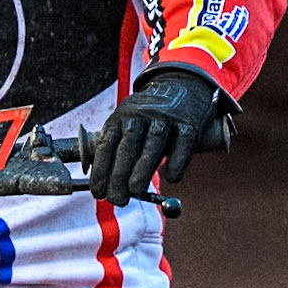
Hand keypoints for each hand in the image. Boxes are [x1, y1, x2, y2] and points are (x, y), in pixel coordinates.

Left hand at [89, 69, 227, 205]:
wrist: (181, 87)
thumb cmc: (148, 118)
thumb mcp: (126, 124)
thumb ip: (117, 150)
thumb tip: (107, 188)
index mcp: (121, 117)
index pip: (106, 145)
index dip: (100, 171)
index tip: (98, 192)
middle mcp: (141, 115)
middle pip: (128, 146)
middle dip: (119, 176)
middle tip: (117, 199)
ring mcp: (166, 117)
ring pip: (153, 144)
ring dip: (142, 170)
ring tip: (135, 191)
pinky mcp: (189, 123)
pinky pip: (182, 144)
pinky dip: (177, 162)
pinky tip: (171, 177)